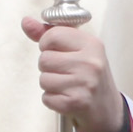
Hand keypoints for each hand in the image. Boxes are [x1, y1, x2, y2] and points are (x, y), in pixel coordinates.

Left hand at [22, 17, 126, 131]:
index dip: (47, 45)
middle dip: (49, 68)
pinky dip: (52, 100)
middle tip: (66, 74)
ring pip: (43, 79)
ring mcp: (85, 83)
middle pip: (44, 59)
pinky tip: (66, 98)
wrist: (107, 109)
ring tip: (67, 87)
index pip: (52, 35)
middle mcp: (90, 62)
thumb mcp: (76, 50)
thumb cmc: (89, 76)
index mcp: (91, 44)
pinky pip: (46, 98)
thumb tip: (26, 22)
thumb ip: (50, 35)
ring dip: (50, 86)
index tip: (58, 52)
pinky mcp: (77, 102)